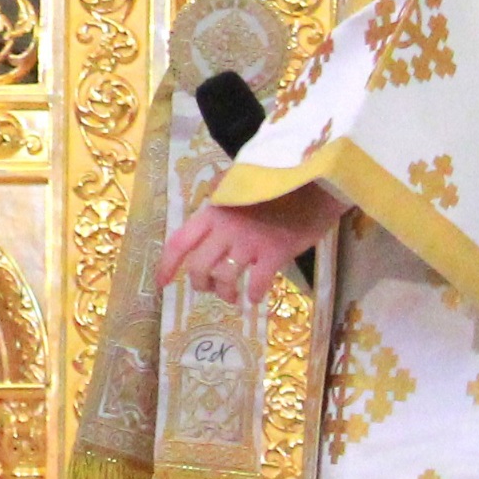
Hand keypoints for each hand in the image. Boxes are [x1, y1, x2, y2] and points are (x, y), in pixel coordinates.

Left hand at [155, 183, 346, 301]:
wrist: (315, 183)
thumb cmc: (277, 184)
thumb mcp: (240, 181)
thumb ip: (221, 192)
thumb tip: (208, 199)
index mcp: (213, 211)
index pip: (179, 242)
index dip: (167, 265)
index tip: (162, 283)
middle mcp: (226, 228)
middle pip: (199, 267)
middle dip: (201, 284)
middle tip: (211, 289)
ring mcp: (250, 241)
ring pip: (225, 278)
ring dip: (226, 293)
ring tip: (233, 296)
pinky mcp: (274, 252)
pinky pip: (257, 283)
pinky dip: (254, 294)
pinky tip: (256, 297)